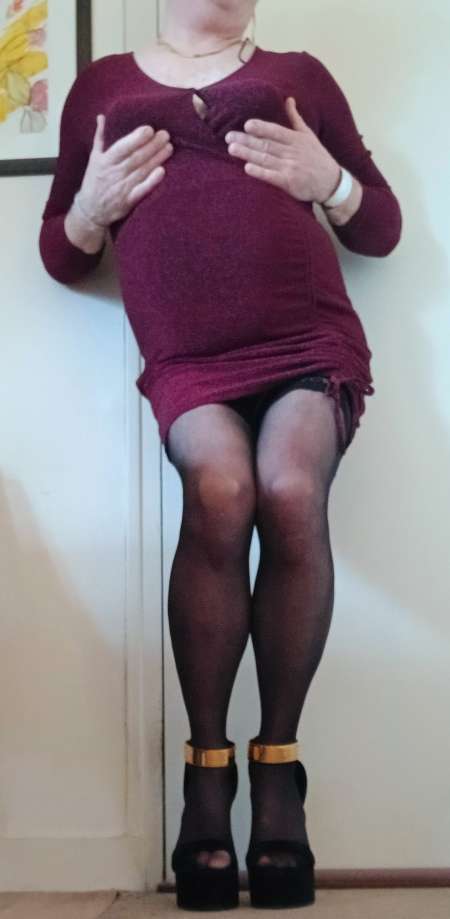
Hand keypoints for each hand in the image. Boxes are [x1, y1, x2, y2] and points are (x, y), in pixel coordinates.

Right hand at [75, 114, 173, 226]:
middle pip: (135, 158)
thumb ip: (99, 137)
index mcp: (105, 161)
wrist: (90, 211)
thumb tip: (102, 117)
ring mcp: (121, 188)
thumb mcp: (94, 158)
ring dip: (156, 159)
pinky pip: (141, 190)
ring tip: (169, 147)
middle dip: (151, 146)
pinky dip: (151, 181)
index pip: (122, 147)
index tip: (149, 129)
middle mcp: (113, 173)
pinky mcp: (128, 201)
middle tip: (165, 135)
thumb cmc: (93, 181)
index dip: (136, 138)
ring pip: (141, 171)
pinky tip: (162, 172)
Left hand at [225, 96, 341, 204]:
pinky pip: (272, 177)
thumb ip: (295, 118)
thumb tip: (288, 99)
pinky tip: (247, 168)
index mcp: (296, 139)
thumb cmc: (317, 157)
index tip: (247, 124)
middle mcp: (293, 152)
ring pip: (266, 159)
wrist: (331, 182)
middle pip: (266, 144)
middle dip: (247, 140)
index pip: (276, 131)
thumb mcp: (309, 135)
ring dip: (248, 154)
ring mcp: (291, 167)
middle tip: (229, 136)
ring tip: (232, 148)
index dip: (262, 128)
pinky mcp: (290, 183)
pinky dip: (259, 172)